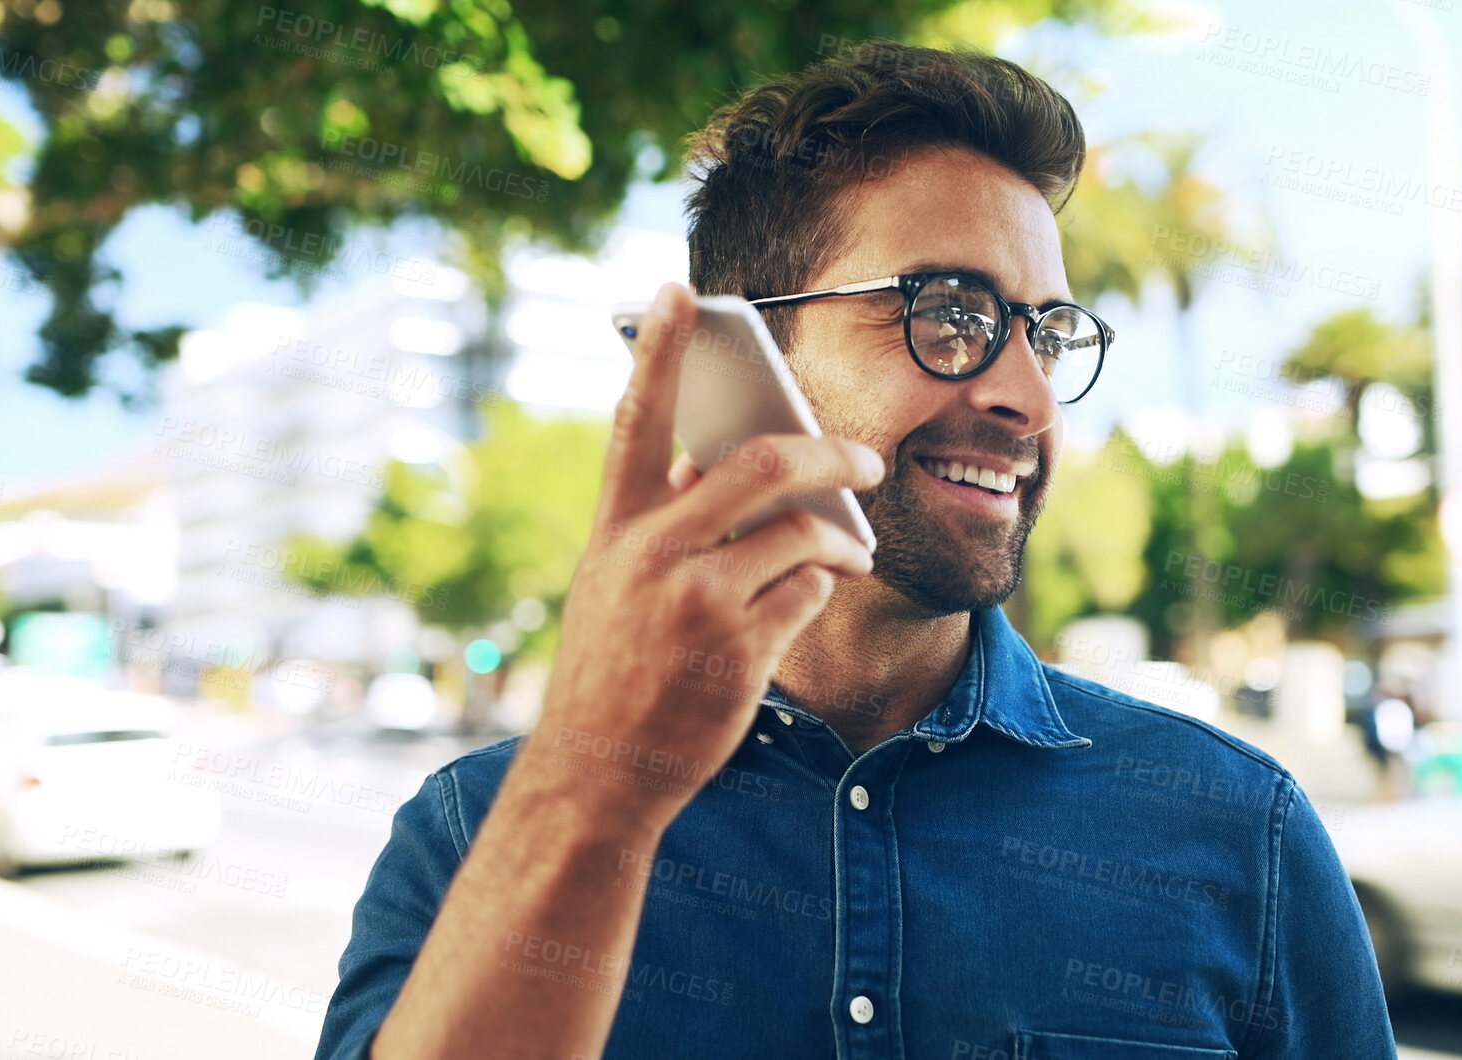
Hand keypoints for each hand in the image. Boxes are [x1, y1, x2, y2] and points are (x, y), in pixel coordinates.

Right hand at [518, 283, 883, 829]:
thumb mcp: (614, 584)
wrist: (596, 771)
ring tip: (853, 545)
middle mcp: (653, 554)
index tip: (681, 292)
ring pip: (799, 530)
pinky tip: (815, 596)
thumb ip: (660, 522)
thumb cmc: (612, 667)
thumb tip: (715, 461)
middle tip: (865, 460)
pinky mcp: (738, 650)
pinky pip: (809, 591)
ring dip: (838, 535)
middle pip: (759, 464)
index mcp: (616, 528)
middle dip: (827, 452)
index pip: (636, 420)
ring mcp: (696, 602)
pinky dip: (822, 586)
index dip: (659, 352)